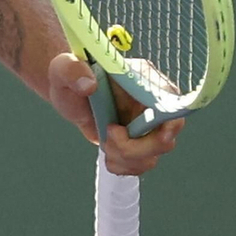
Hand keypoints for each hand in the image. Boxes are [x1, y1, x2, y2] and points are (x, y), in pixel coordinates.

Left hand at [46, 51, 183, 177]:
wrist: (68, 93)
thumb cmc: (69, 76)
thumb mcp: (64, 69)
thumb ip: (73, 71)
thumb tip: (89, 85)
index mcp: (142, 79)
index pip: (171, 101)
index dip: (170, 122)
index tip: (159, 136)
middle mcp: (151, 103)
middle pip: (165, 138)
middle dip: (135, 148)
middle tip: (109, 134)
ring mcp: (146, 125)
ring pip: (152, 157)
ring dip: (125, 158)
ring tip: (105, 141)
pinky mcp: (137, 142)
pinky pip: (140, 165)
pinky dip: (122, 166)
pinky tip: (108, 152)